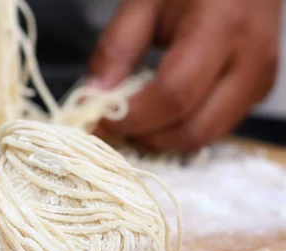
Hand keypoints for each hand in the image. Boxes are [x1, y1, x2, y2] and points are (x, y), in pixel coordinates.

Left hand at [90, 0, 281, 151]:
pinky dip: (179, 131)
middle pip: (191, 129)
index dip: (131, 116)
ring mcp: (258, 82)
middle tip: (113, 123)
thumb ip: (116, 50)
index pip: (173, 95)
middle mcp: (251, 61)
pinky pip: (214, 129)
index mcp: (222, 27)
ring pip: (203, 138)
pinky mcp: (257, 93)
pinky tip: (158, 114)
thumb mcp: (143, 2)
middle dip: (145, 135)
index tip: (98, 119)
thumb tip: (91, 101)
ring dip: (162, 139)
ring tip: (134, 119)